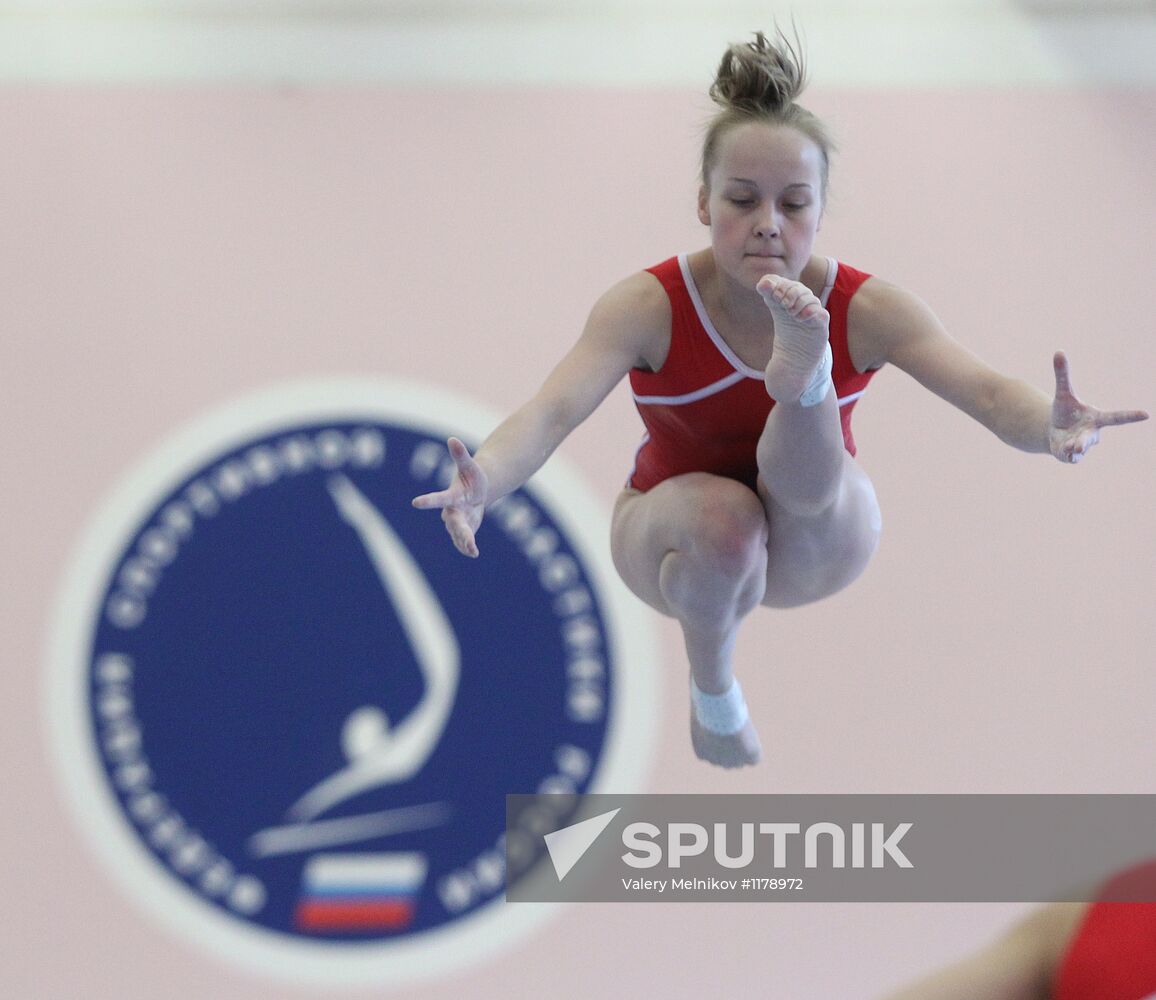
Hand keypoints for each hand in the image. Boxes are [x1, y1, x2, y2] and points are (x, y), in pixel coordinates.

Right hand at [411, 437, 488, 556]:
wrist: (476, 493)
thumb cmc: (471, 478)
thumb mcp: (470, 466)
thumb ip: (460, 455)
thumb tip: (452, 439)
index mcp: (451, 496)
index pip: (439, 498)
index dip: (429, 500)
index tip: (415, 502)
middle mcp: (451, 511)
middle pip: (452, 522)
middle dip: (458, 530)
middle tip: (466, 538)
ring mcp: (457, 523)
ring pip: (458, 534)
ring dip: (464, 542)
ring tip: (472, 550)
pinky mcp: (464, 531)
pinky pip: (464, 541)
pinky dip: (467, 547)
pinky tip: (473, 553)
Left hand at [1049, 351, 1147, 462]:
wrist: (1054, 431)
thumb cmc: (1065, 412)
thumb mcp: (1063, 393)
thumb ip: (1063, 375)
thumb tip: (1059, 351)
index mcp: (1097, 418)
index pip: (1116, 417)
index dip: (1130, 415)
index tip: (1146, 414)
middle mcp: (1093, 433)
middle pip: (1093, 438)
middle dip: (1085, 442)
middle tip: (1078, 445)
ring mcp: (1085, 446)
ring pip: (1081, 448)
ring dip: (1073, 447)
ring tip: (1067, 445)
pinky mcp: (1074, 456)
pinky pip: (1072, 458)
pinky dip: (1066, 454)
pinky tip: (1063, 449)